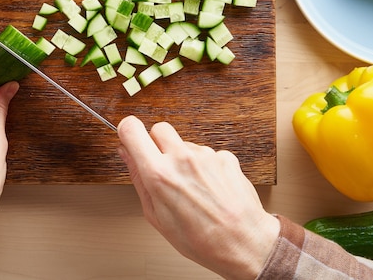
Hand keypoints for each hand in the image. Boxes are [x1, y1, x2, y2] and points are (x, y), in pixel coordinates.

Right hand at [117, 116, 279, 279]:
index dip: (127, 130)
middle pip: (159, 128)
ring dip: (183, 157)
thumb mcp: (157, 216)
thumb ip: (139, 179)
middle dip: (156, 143)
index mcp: (159, 174)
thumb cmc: (201, 240)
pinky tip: (208, 187)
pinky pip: (206, 153)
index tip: (129, 137)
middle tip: (162, 165)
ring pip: (184, 142)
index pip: (132, 129)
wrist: (244, 244)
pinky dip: (205, 166)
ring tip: (191, 187)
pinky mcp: (225, 156)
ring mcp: (206, 155)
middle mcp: (182, 159)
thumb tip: (127, 155)